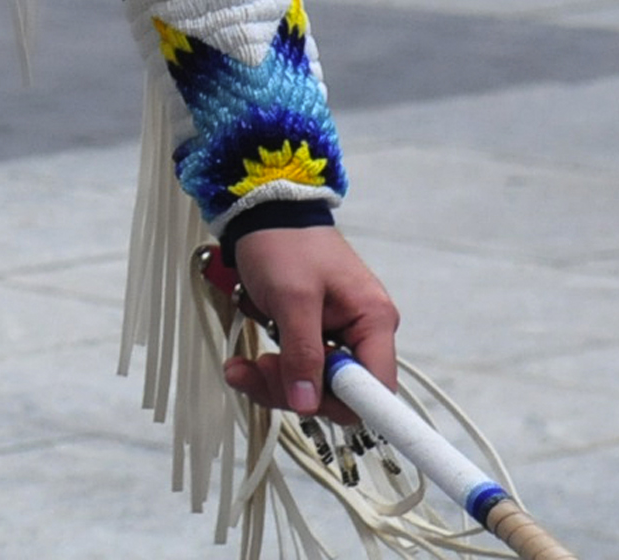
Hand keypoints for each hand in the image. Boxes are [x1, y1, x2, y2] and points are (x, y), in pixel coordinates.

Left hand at [224, 225, 398, 424]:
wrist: (262, 213)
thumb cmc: (284, 243)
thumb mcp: (292, 297)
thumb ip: (302, 352)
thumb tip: (308, 403)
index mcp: (374, 321)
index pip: (377, 388)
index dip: (346, 403)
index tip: (308, 405)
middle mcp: (362, 334)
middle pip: (340, 394)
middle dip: (295, 390)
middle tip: (259, 369)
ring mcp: (336, 337)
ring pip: (313, 387)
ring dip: (274, 383)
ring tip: (241, 367)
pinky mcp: (311, 337)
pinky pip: (296, 371)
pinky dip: (269, 372)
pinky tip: (243, 363)